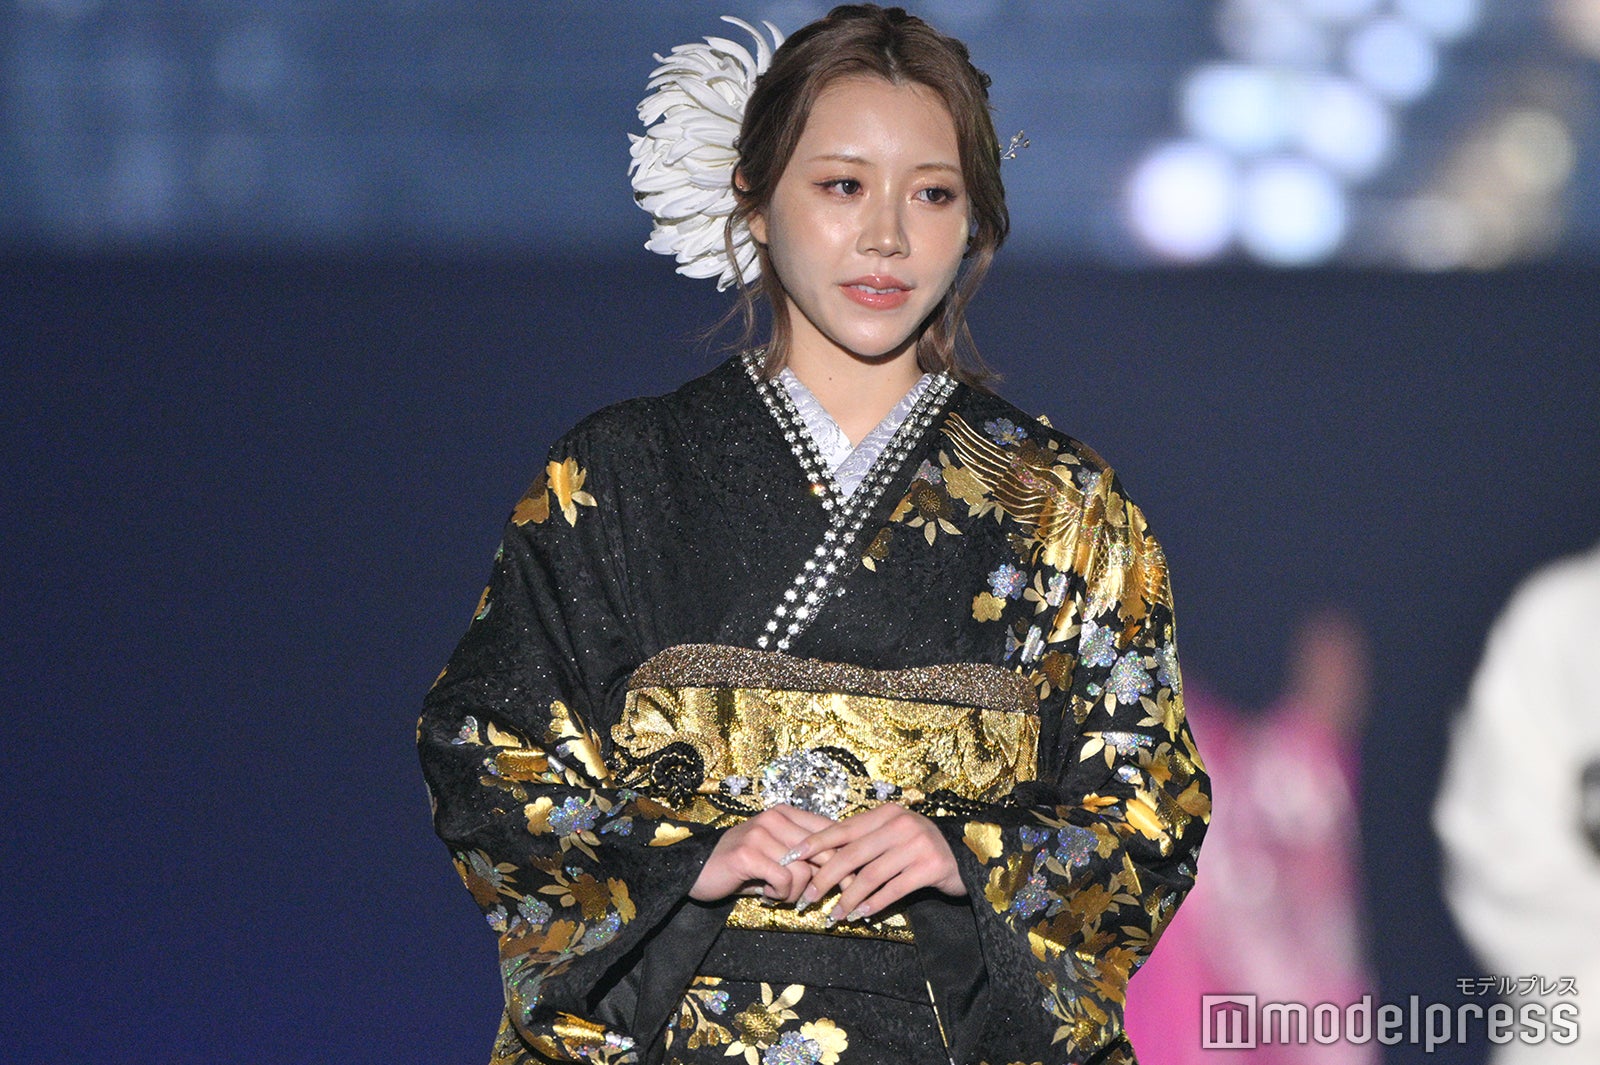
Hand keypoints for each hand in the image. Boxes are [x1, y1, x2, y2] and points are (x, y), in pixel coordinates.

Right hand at [690, 804, 833, 902]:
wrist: (696, 868)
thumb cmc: (742, 865)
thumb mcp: (776, 853)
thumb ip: (804, 855)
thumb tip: (843, 871)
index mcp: (785, 813)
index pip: (829, 830)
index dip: (845, 858)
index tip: (852, 882)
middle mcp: (774, 818)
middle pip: (823, 850)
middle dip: (827, 880)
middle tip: (817, 899)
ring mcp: (760, 834)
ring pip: (803, 869)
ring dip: (795, 892)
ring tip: (778, 893)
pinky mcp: (748, 854)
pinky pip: (784, 879)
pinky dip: (780, 893)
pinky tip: (766, 894)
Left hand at [783, 803, 965, 921]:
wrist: (966, 855)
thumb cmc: (920, 847)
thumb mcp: (892, 835)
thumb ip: (864, 841)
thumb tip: (822, 858)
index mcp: (885, 814)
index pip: (841, 829)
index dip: (813, 843)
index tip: (790, 858)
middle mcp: (900, 824)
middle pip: (851, 854)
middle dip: (825, 879)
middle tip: (807, 899)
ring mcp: (917, 844)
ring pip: (870, 875)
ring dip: (849, 899)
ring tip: (835, 915)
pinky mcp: (931, 866)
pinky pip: (895, 889)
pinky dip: (875, 903)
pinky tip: (862, 915)